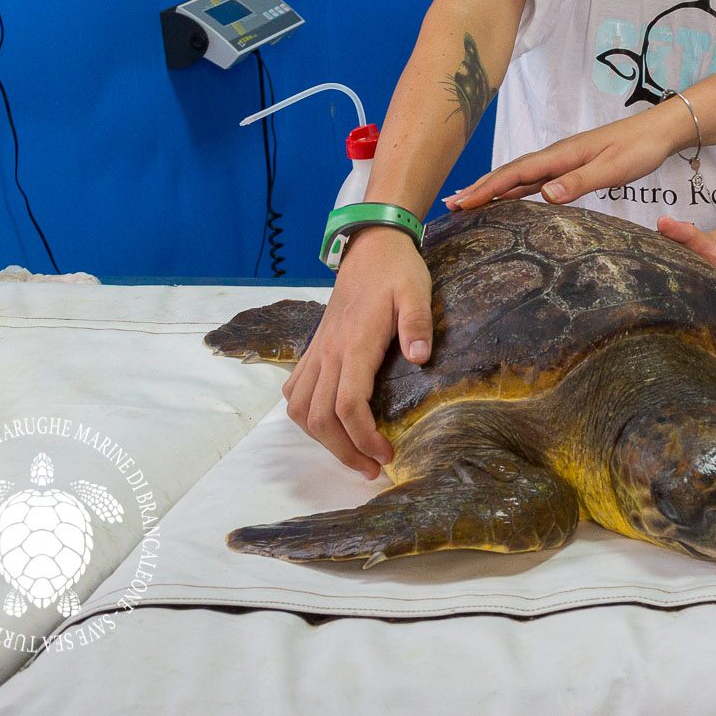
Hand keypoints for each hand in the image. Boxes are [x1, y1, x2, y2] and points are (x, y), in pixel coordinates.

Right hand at [282, 227, 432, 477]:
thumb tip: (420, 358)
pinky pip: (295, 391)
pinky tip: (326, 422)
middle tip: (372, 468)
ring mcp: (318, 352)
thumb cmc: (397, 272)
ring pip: (301, 409)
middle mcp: (329, 353)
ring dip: (321, 439)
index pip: (348, 406)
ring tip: (351, 452)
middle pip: (321, 418)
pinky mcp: (314, 349)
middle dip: (343, 451)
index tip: (386, 456)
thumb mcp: (416, 292)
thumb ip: (418, 324)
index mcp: (355, 345)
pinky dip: (305, 415)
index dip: (363, 438)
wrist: (370, 247)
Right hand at [446, 108, 678, 210]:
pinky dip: (514, 189)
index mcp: (561, 155)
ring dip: (492, 188)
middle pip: (510, 173)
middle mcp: (556, 156)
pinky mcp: (570, 165)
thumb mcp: (613, 169)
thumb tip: (544, 195)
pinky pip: (534, 179)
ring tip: (467, 202)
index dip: (488, 188)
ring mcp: (562, 160)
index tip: (463, 203)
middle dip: (480, 188)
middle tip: (451, 205)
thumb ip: (580, 182)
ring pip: (519, 176)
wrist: (658, 131)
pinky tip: (506, 199)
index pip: (517, 174)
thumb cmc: (638, 149)